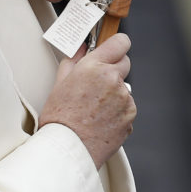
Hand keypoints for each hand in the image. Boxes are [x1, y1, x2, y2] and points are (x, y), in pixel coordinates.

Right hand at [39, 33, 135, 167]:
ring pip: (125, 87)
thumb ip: (74, 59)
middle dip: (114, 69)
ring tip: (95, 108)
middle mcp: (113, 80)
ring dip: (115, 93)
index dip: (117, 45)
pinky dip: (119, 111)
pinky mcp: (130, 115)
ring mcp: (124, 98)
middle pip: (125, 63)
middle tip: (98, 82)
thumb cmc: (60, 119)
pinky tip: (102, 119)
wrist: (68, 148)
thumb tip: (81, 47)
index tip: (113, 49)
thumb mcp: (60, 82)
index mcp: (95, 67)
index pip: (120, 42)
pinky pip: (127, 106)